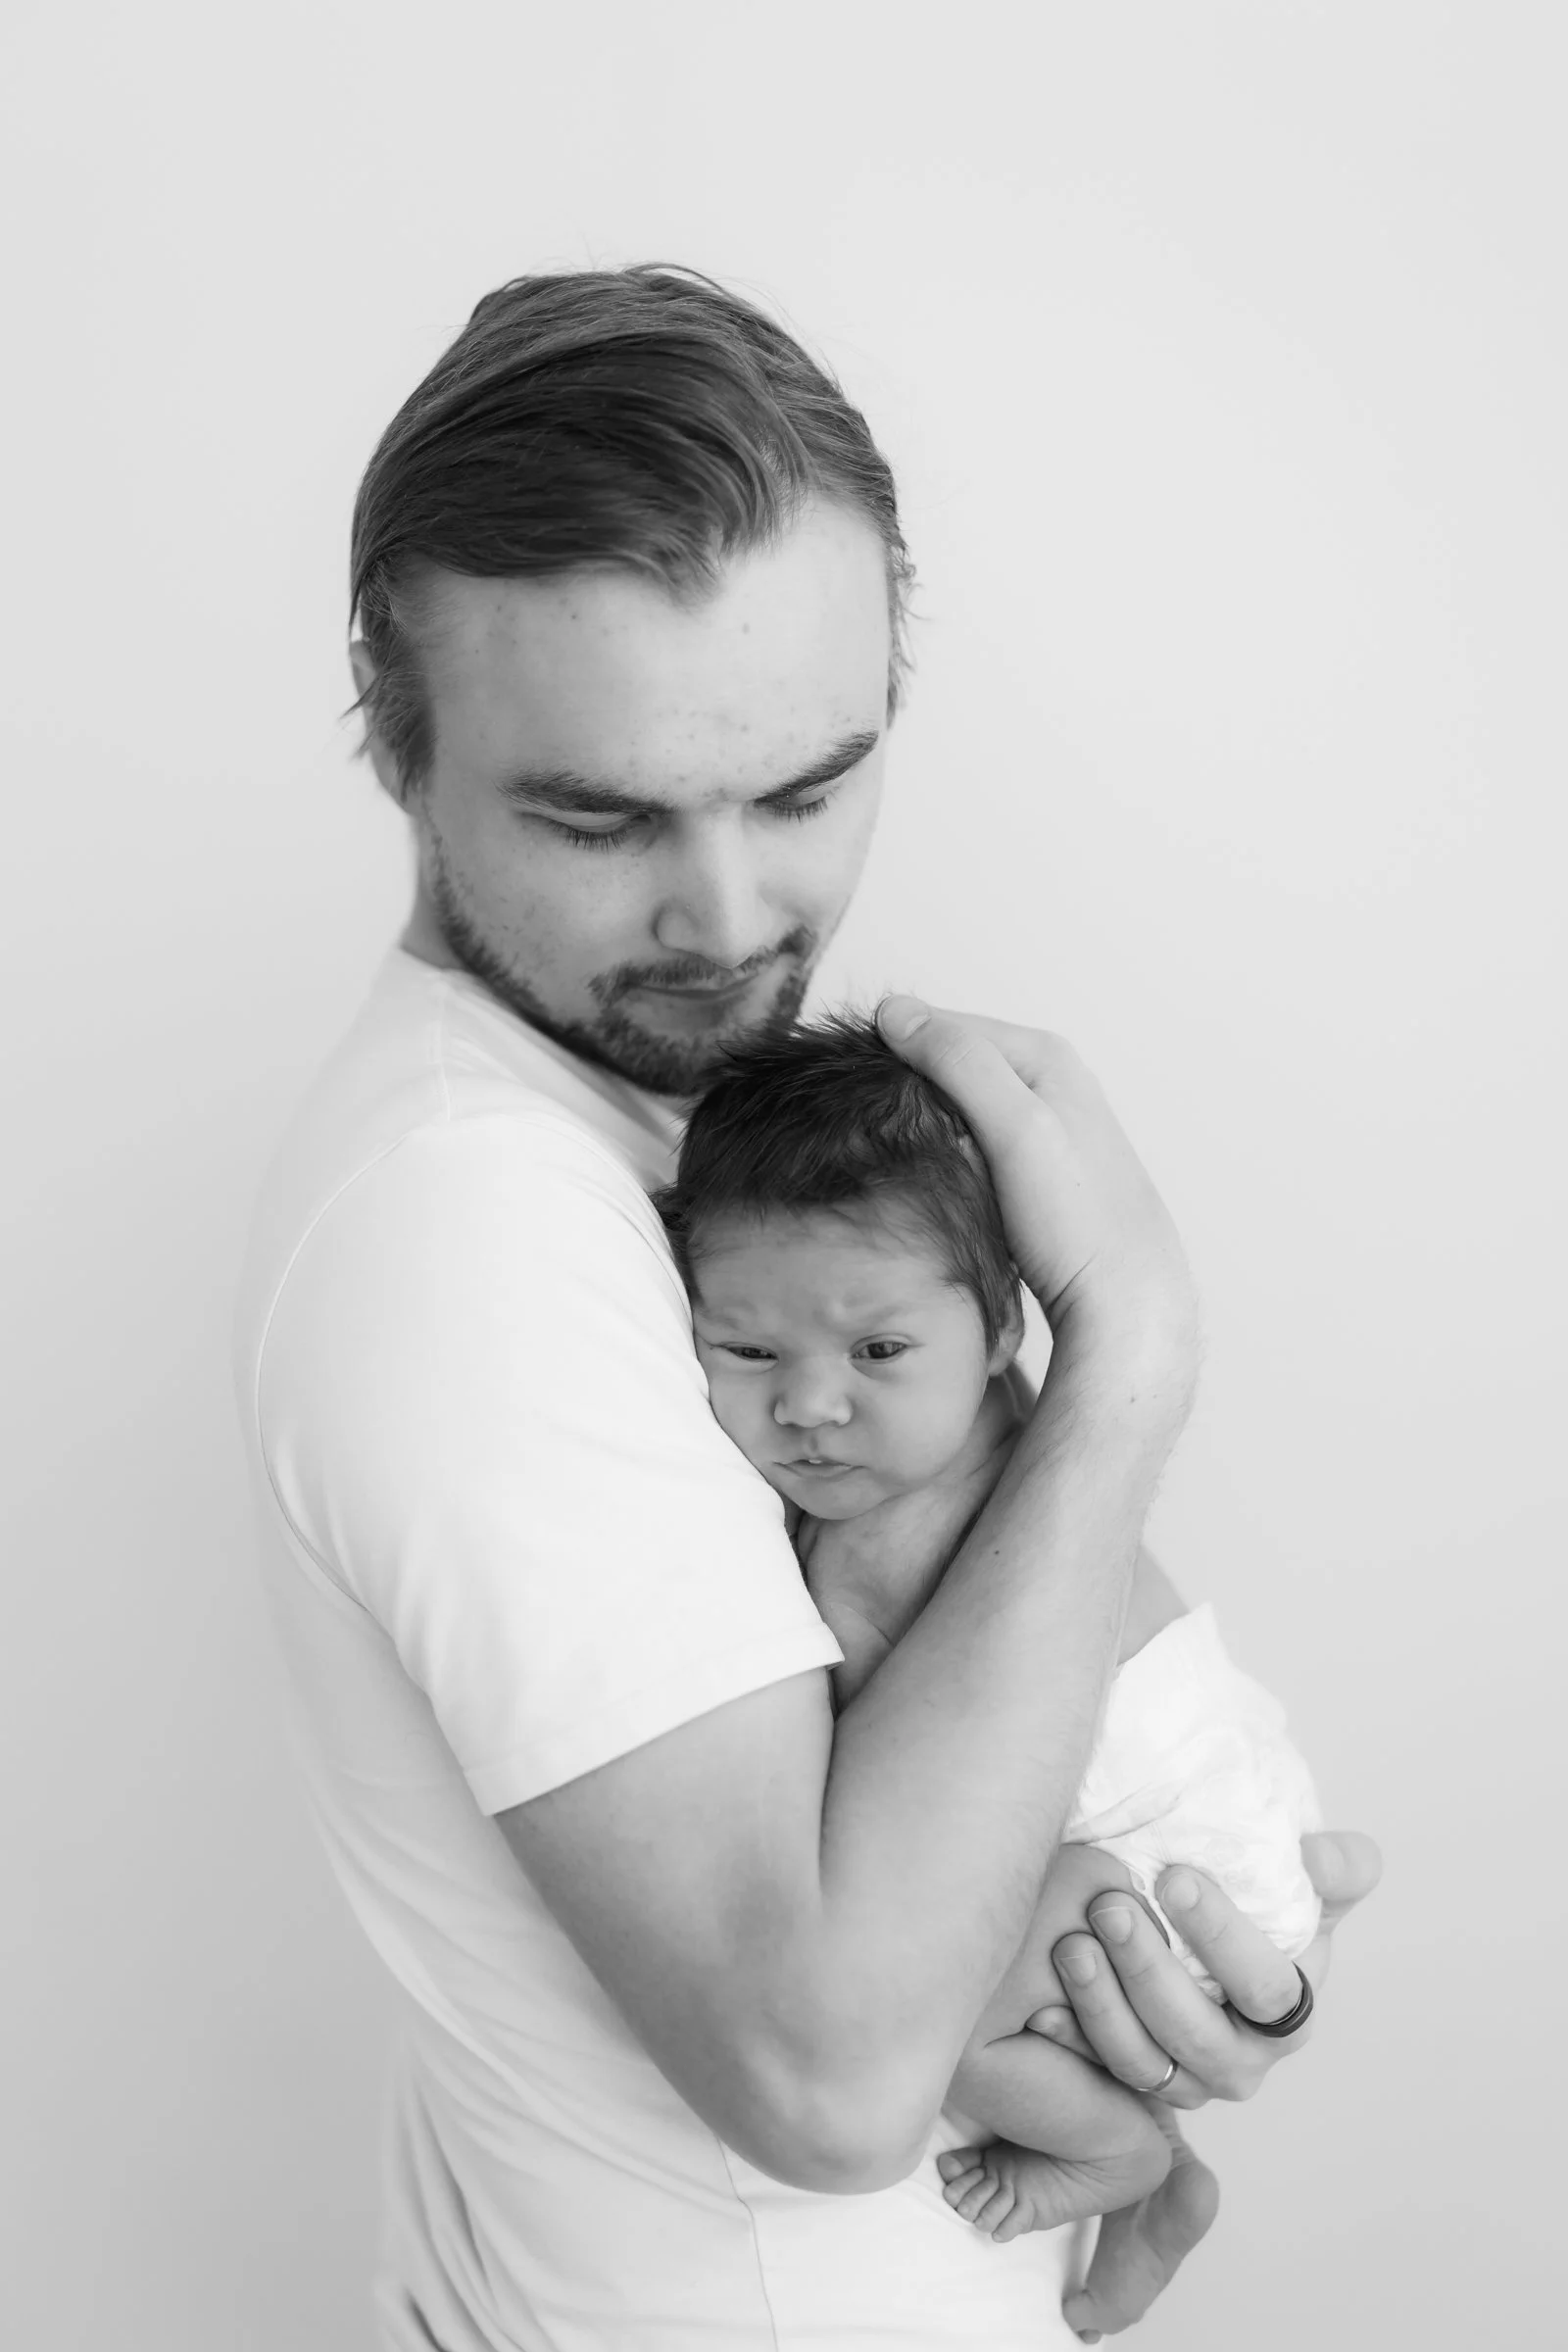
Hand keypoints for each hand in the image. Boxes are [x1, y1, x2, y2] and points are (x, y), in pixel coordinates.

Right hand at [876, 996, 1197, 1354]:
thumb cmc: (1077, 1219)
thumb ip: (961, 1063)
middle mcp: (1052, 1079)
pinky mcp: (1040, 1165)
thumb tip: (895, 1012)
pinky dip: (948, 1146)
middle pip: (955, 1060)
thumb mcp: (1015, 1128)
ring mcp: (1047, 1122)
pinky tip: (938, 1172)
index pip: (945, 1023)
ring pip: (963, 1101)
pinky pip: (976, 1136)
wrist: (1122, 1299)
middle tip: (872, 1122)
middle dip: (910, 1083)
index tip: (857, 1086)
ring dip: (927, 1118)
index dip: (895, 1048)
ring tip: (898, 1147)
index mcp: (1046, 1055)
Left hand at [1033, 1831, 1381, 2105]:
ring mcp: (1187, 2081)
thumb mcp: (1304, 1884)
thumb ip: (1336, 1869)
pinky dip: (1072, 2039)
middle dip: (1150, 1970)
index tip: (1175, 1877)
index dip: (1222, 1937)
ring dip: (1104, 2005)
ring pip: (1145, 2062)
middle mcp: (1242, 2060)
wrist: (1206, 1938)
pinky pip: (1101, 2075)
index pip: (1267, 1988)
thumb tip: (1322, 1858)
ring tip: (1070, 1945)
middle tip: (1109, 1906)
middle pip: (1197, 2031)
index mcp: (1291, 2013)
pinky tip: (1040, 2003)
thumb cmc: (1260, 1908)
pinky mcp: (1137, 2087)